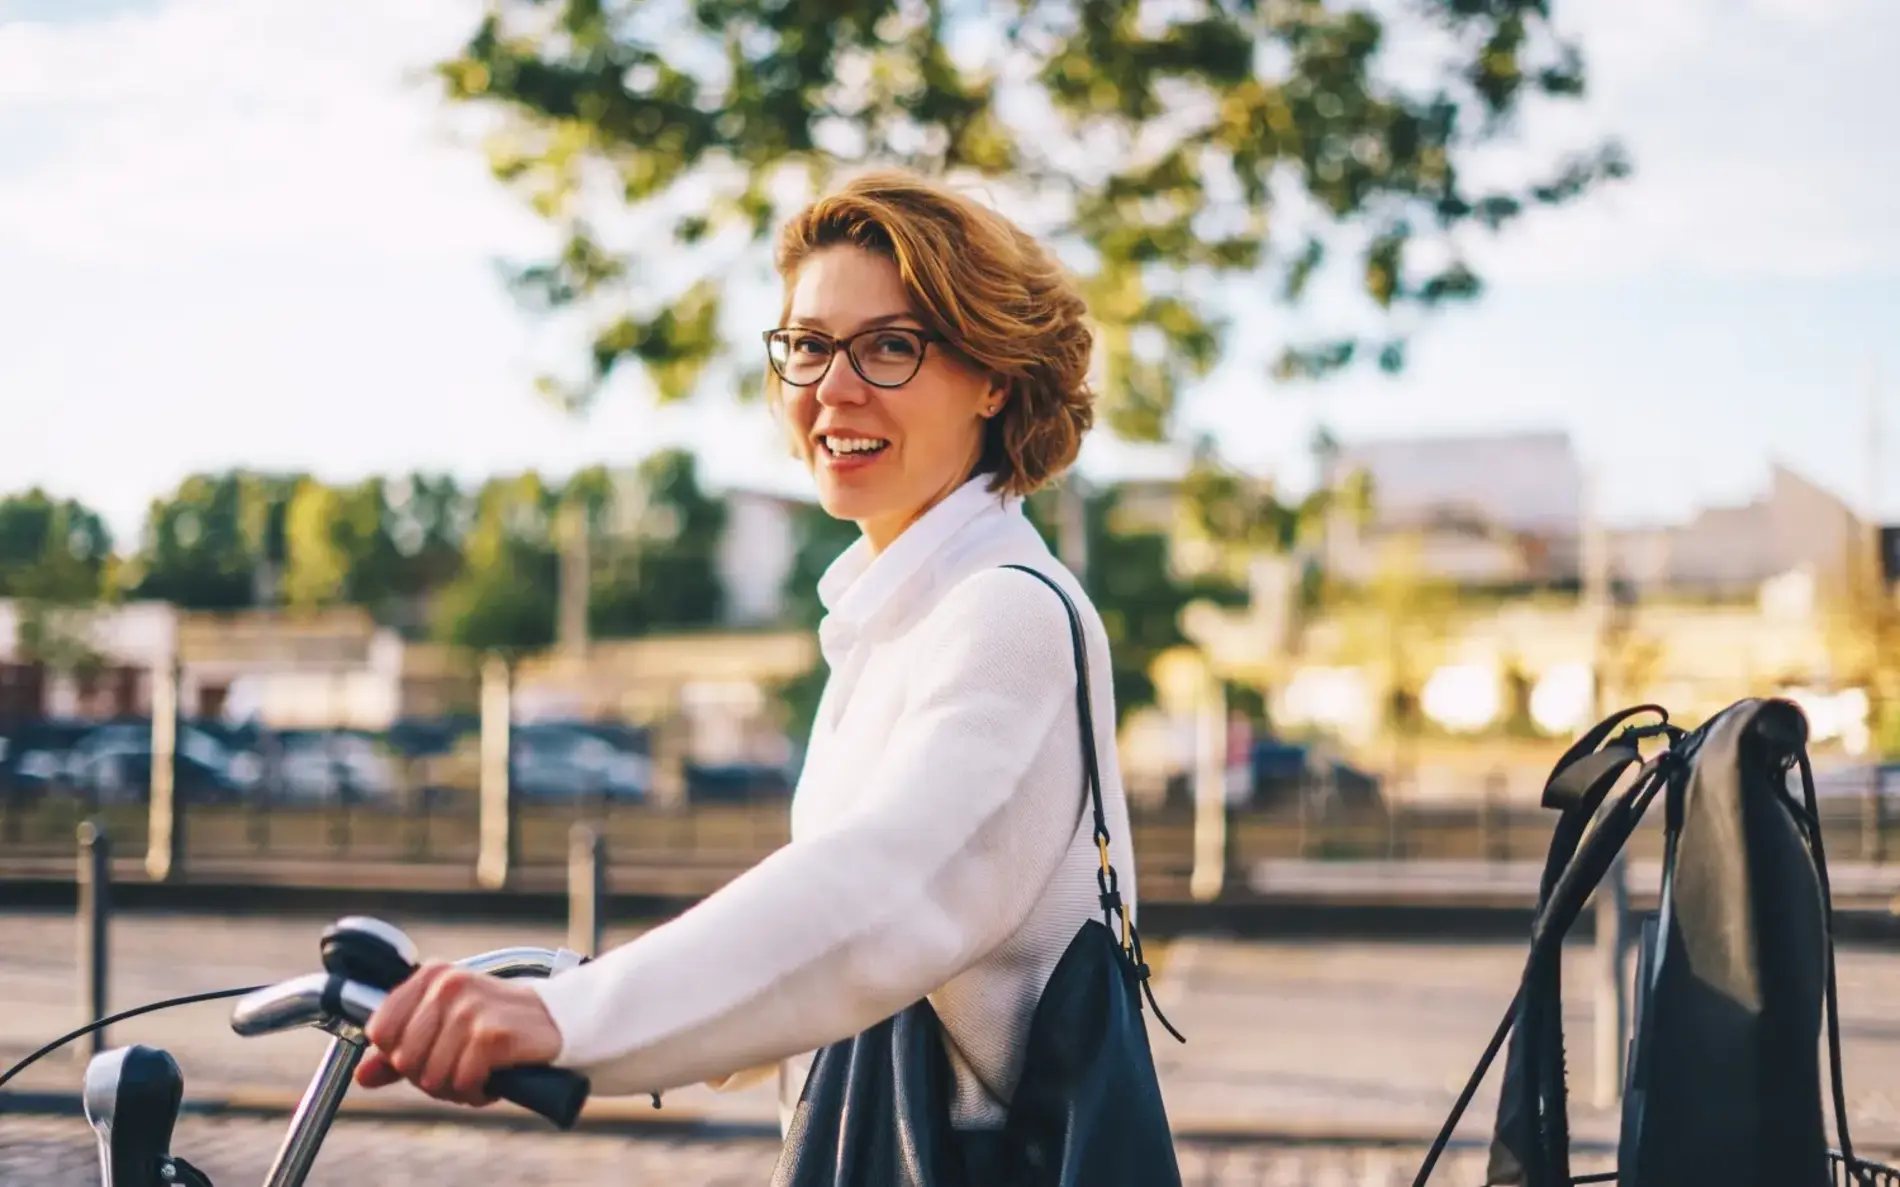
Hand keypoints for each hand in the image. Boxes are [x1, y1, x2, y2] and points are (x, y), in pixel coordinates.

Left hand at [355, 961, 563, 1106]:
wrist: (556, 1019)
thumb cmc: (494, 1024)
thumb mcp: (445, 1028)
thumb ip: (401, 1050)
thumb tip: (363, 1077)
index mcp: (430, 976)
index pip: (379, 1031)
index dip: (398, 1055)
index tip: (427, 1053)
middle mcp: (448, 986)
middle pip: (404, 1060)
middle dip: (428, 1077)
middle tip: (457, 1068)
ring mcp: (470, 1008)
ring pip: (432, 1076)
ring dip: (455, 1088)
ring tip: (477, 1074)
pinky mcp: (493, 1033)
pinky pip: (463, 1082)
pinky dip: (476, 1091)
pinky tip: (491, 1078)